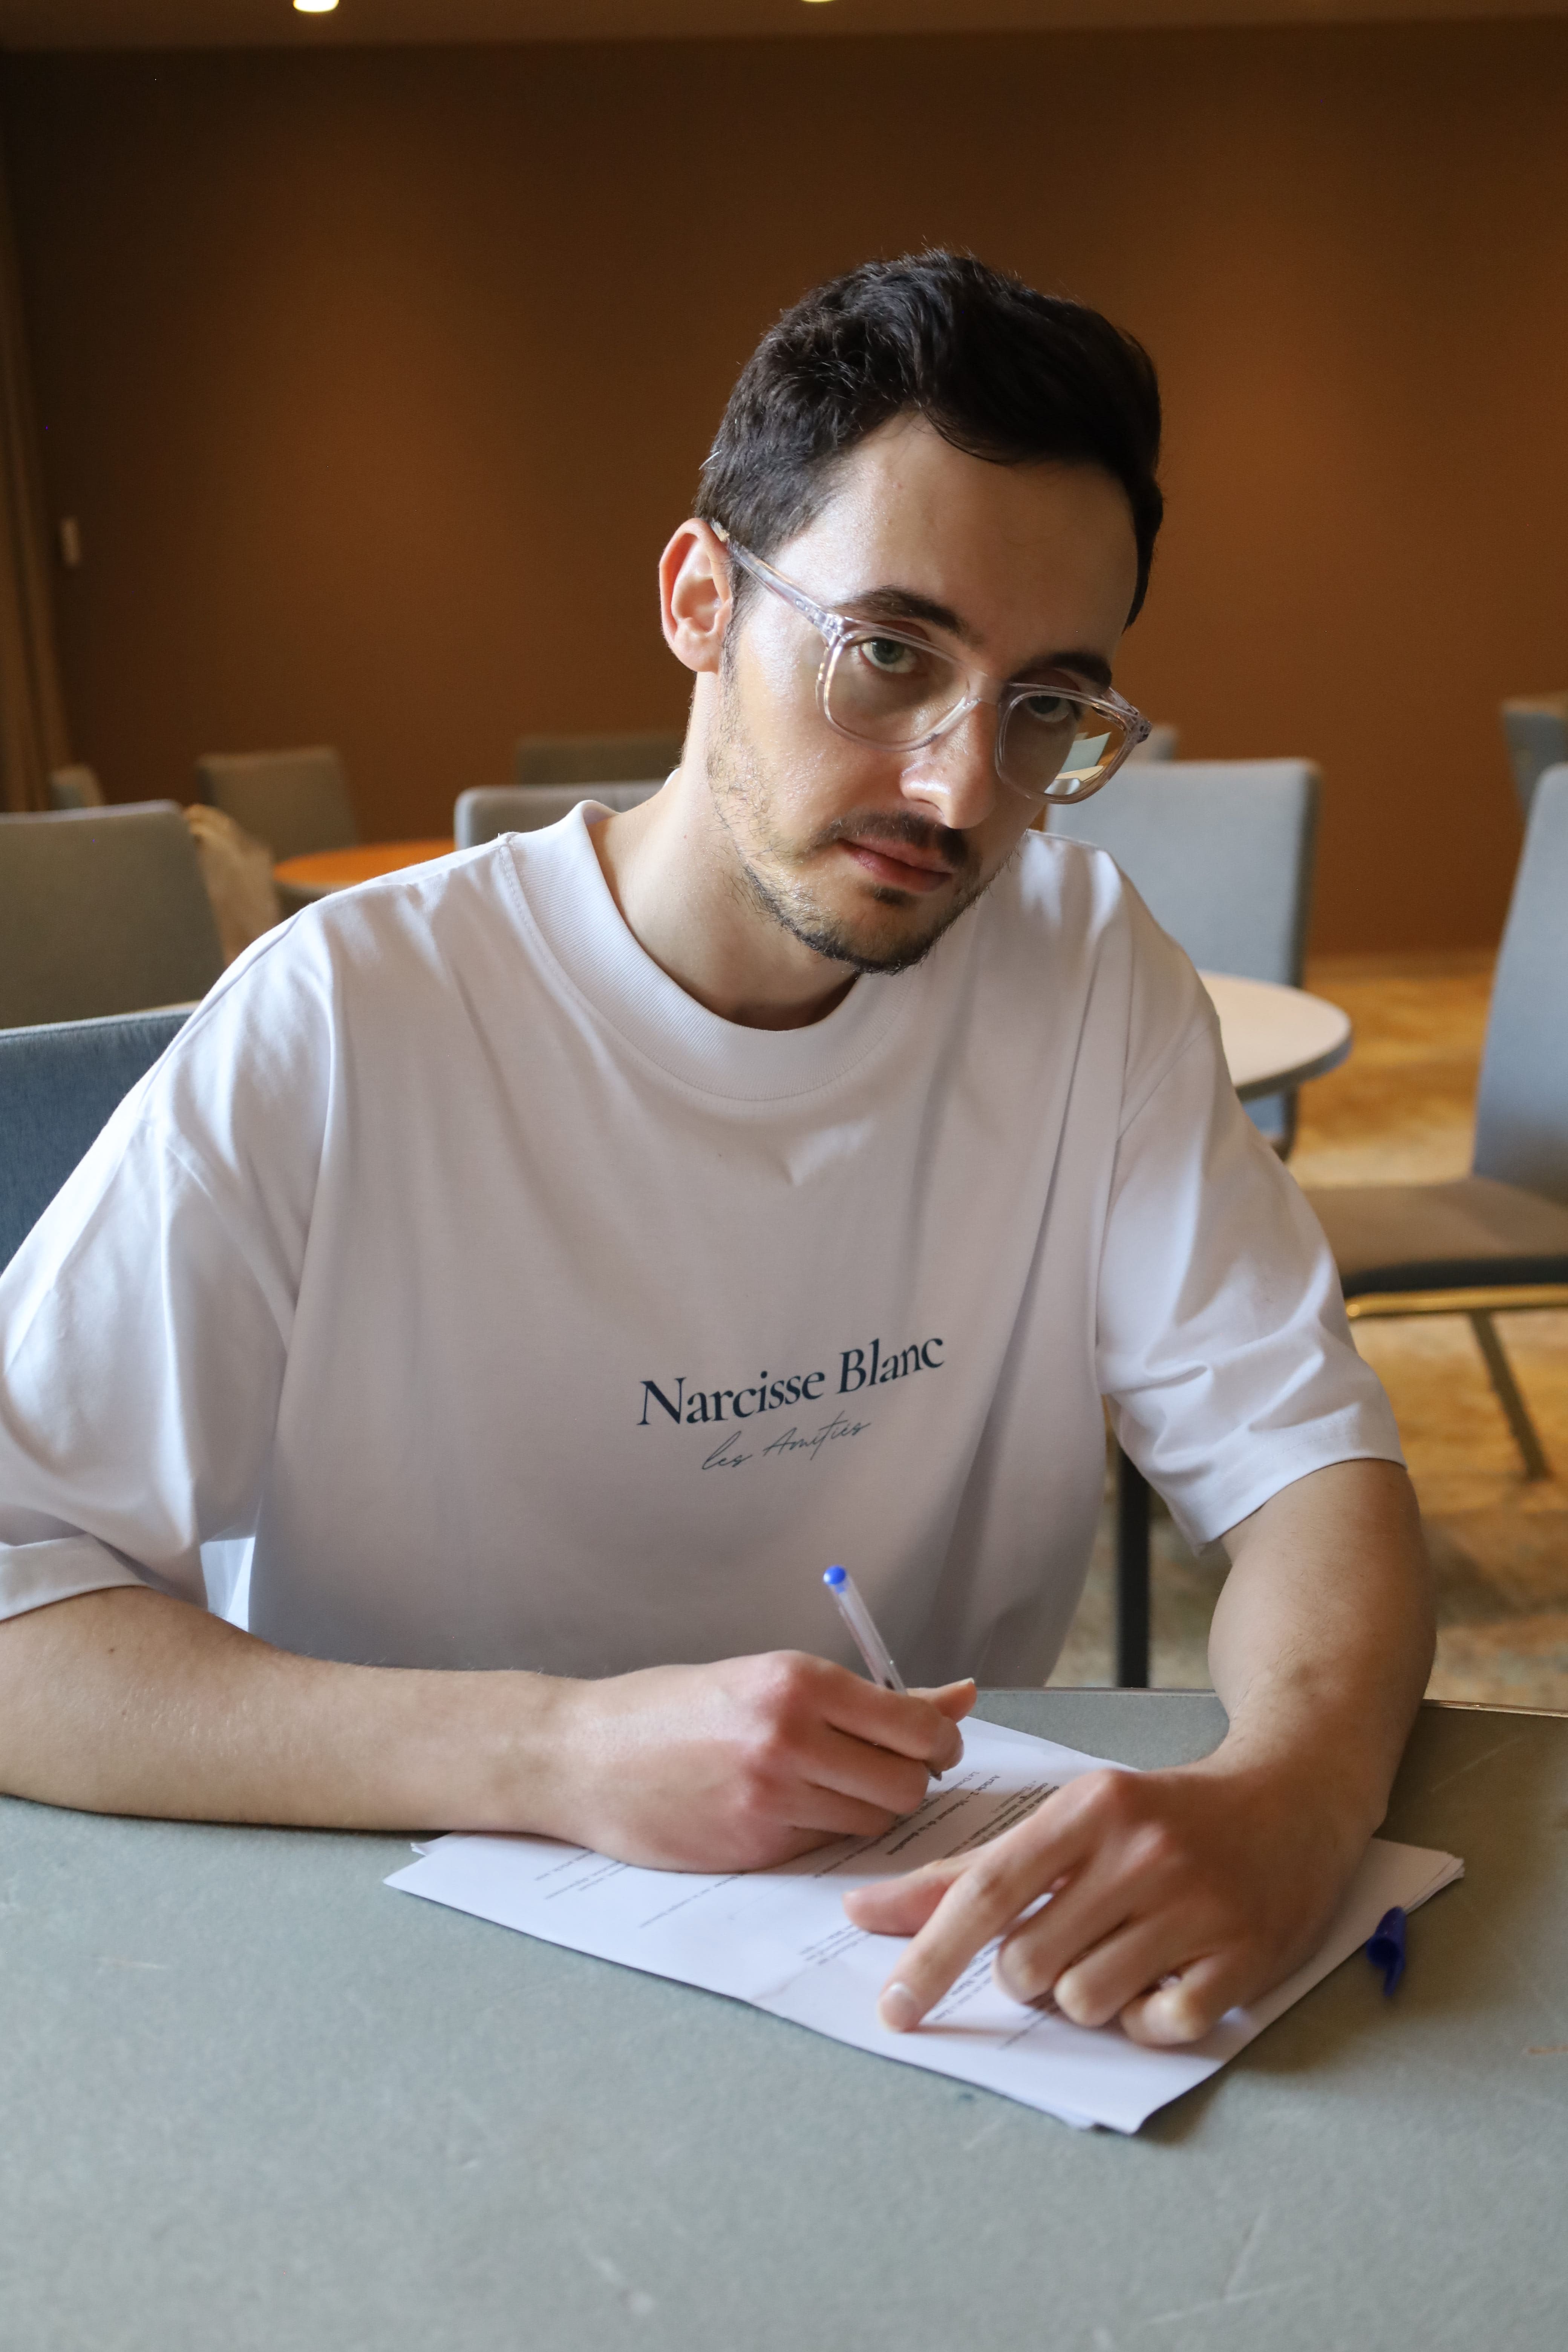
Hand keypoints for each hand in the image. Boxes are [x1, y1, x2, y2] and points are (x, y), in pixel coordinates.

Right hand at [549, 1654, 974, 1871]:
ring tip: (824, 1787)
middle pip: (907, 1784)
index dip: (938, 1742)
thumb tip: (962, 1696)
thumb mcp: (767, 1678)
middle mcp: (789, 1737)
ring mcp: (771, 1798)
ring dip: (866, 1811)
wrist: (583, 1756)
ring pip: (873, 1822)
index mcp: (797, 1681)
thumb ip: (872, 1697)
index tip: (929, 1745)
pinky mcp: (754, 1848)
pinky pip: (825, 1847)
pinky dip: (820, 1833)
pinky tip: (781, 1810)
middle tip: (880, 1771)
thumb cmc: (676, 1709)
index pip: (917, 1726)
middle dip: (908, 1783)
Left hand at [841, 1751, 1364, 2045]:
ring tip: (1121, 1954)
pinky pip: (1158, 2026)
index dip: (931, 1954)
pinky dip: (1148, 2019)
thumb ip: (967, 1873)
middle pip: (1030, 1962)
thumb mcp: (1069, 1823)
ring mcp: (1196, 1905)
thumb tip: (865, 1913)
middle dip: (1028, 1974)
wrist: (1290, 1801)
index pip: (986, 1892)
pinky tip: (1165, 1979)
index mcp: (1090, 1808)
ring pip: (1086, 2001)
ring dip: (1086, 1998)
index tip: (892, 2007)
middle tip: (1068, 1940)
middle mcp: (1141, 1851)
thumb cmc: (1160, 1818)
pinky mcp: (1243, 1956)